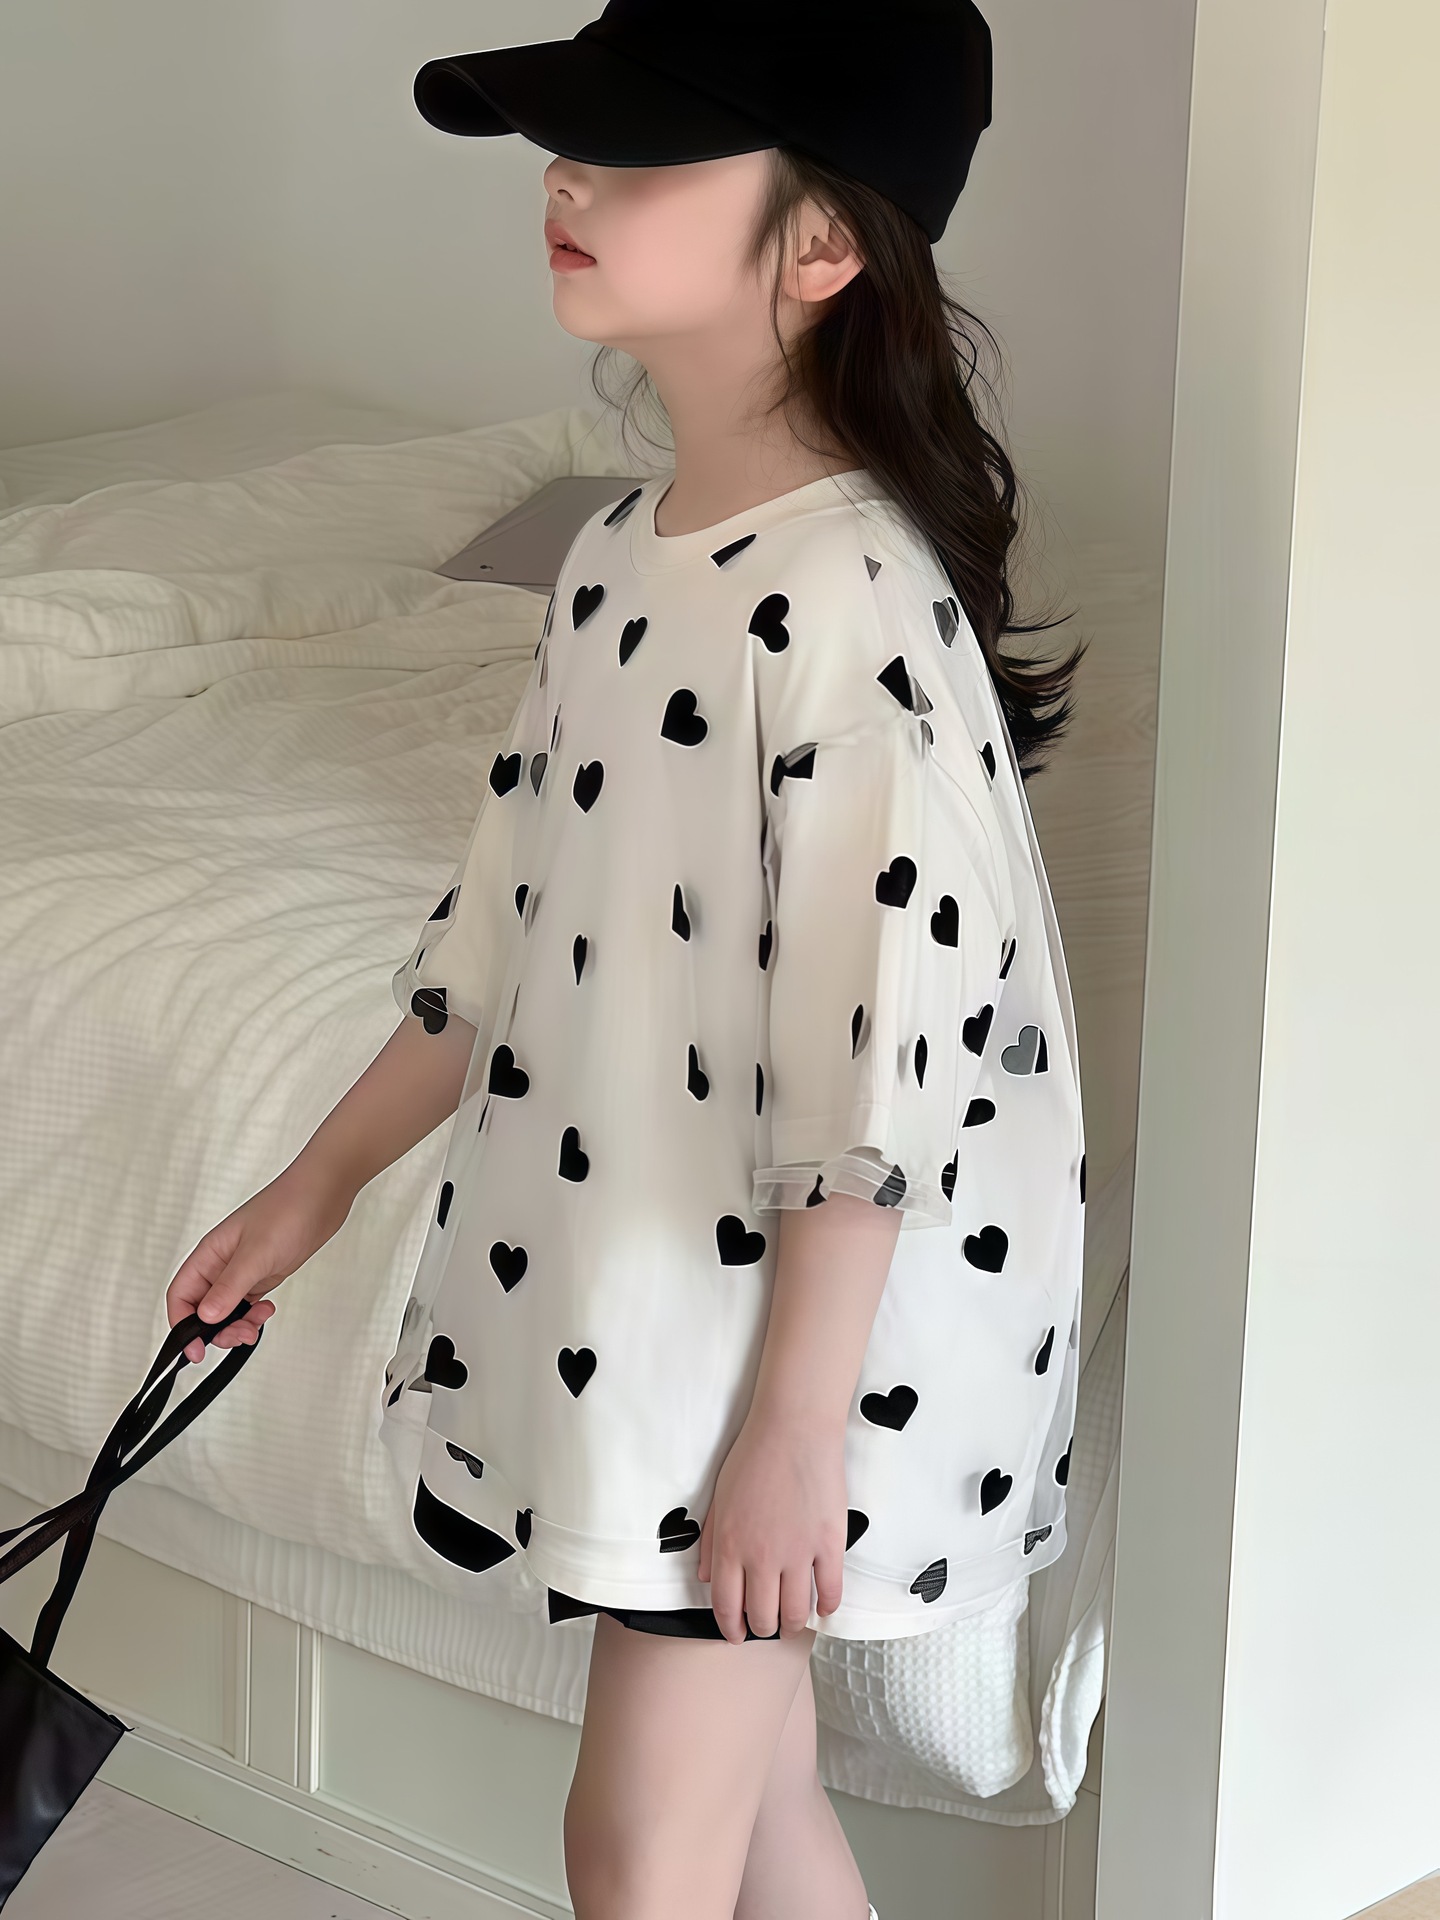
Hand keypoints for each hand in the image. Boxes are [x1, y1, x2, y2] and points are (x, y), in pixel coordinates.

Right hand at [164, 1159, 355, 1362]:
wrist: (323, 1195)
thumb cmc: (288, 1209)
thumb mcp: (256, 1253)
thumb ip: (229, 1288)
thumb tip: (205, 1318)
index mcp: (209, 1254)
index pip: (180, 1295)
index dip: (182, 1325)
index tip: (194, 1349)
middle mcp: (221, 1263)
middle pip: (202, 1309)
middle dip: (216, 1330)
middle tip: (238, 1337)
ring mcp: (242, 1270)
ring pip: (226, 1310)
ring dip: (238, 1325)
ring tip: (257, 1325)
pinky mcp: (262, 1274)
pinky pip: (247, 1304)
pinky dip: (254, 1315)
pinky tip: (267, 1310)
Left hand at [696, 1409, 847, 1642]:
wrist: (793, 1429)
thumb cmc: (754, 1456)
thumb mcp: (720, 1499)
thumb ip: (712, 1542)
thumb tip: (707, 1578)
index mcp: (731, 1546)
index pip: (727, 1606)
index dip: (731, 1628)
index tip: (737, 1636)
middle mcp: (762, 1557)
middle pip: (763, 1616)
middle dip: (763, 1628)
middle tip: (767, 1627)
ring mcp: (798, 1553)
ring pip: (796, 1612)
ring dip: (793, 1625)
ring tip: (793, 1624)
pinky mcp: (829, 1544)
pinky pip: (831, 1590)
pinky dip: (827, 1606)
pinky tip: (824, 1607)